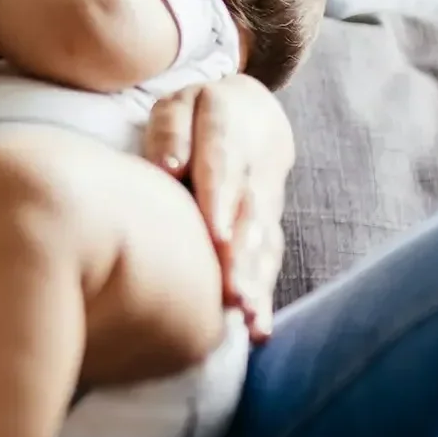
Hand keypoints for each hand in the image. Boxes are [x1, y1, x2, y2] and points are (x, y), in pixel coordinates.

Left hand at [143, 75, 294, 341]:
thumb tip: (168, 168)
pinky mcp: (269, 231)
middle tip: (233, 294)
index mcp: (229, 134)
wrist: (256, 114)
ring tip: (245, 316)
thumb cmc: (200, 114)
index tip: (216, 236)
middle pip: (249, 218)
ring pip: (263, 245)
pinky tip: (258, 331)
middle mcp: (255, 174)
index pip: (224, 170)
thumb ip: (172, 131)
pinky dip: (265, 297)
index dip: (221, 204)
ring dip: (256, 282)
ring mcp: (266, 206)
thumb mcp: (180, 104)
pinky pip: (269, 263)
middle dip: (242, 259)